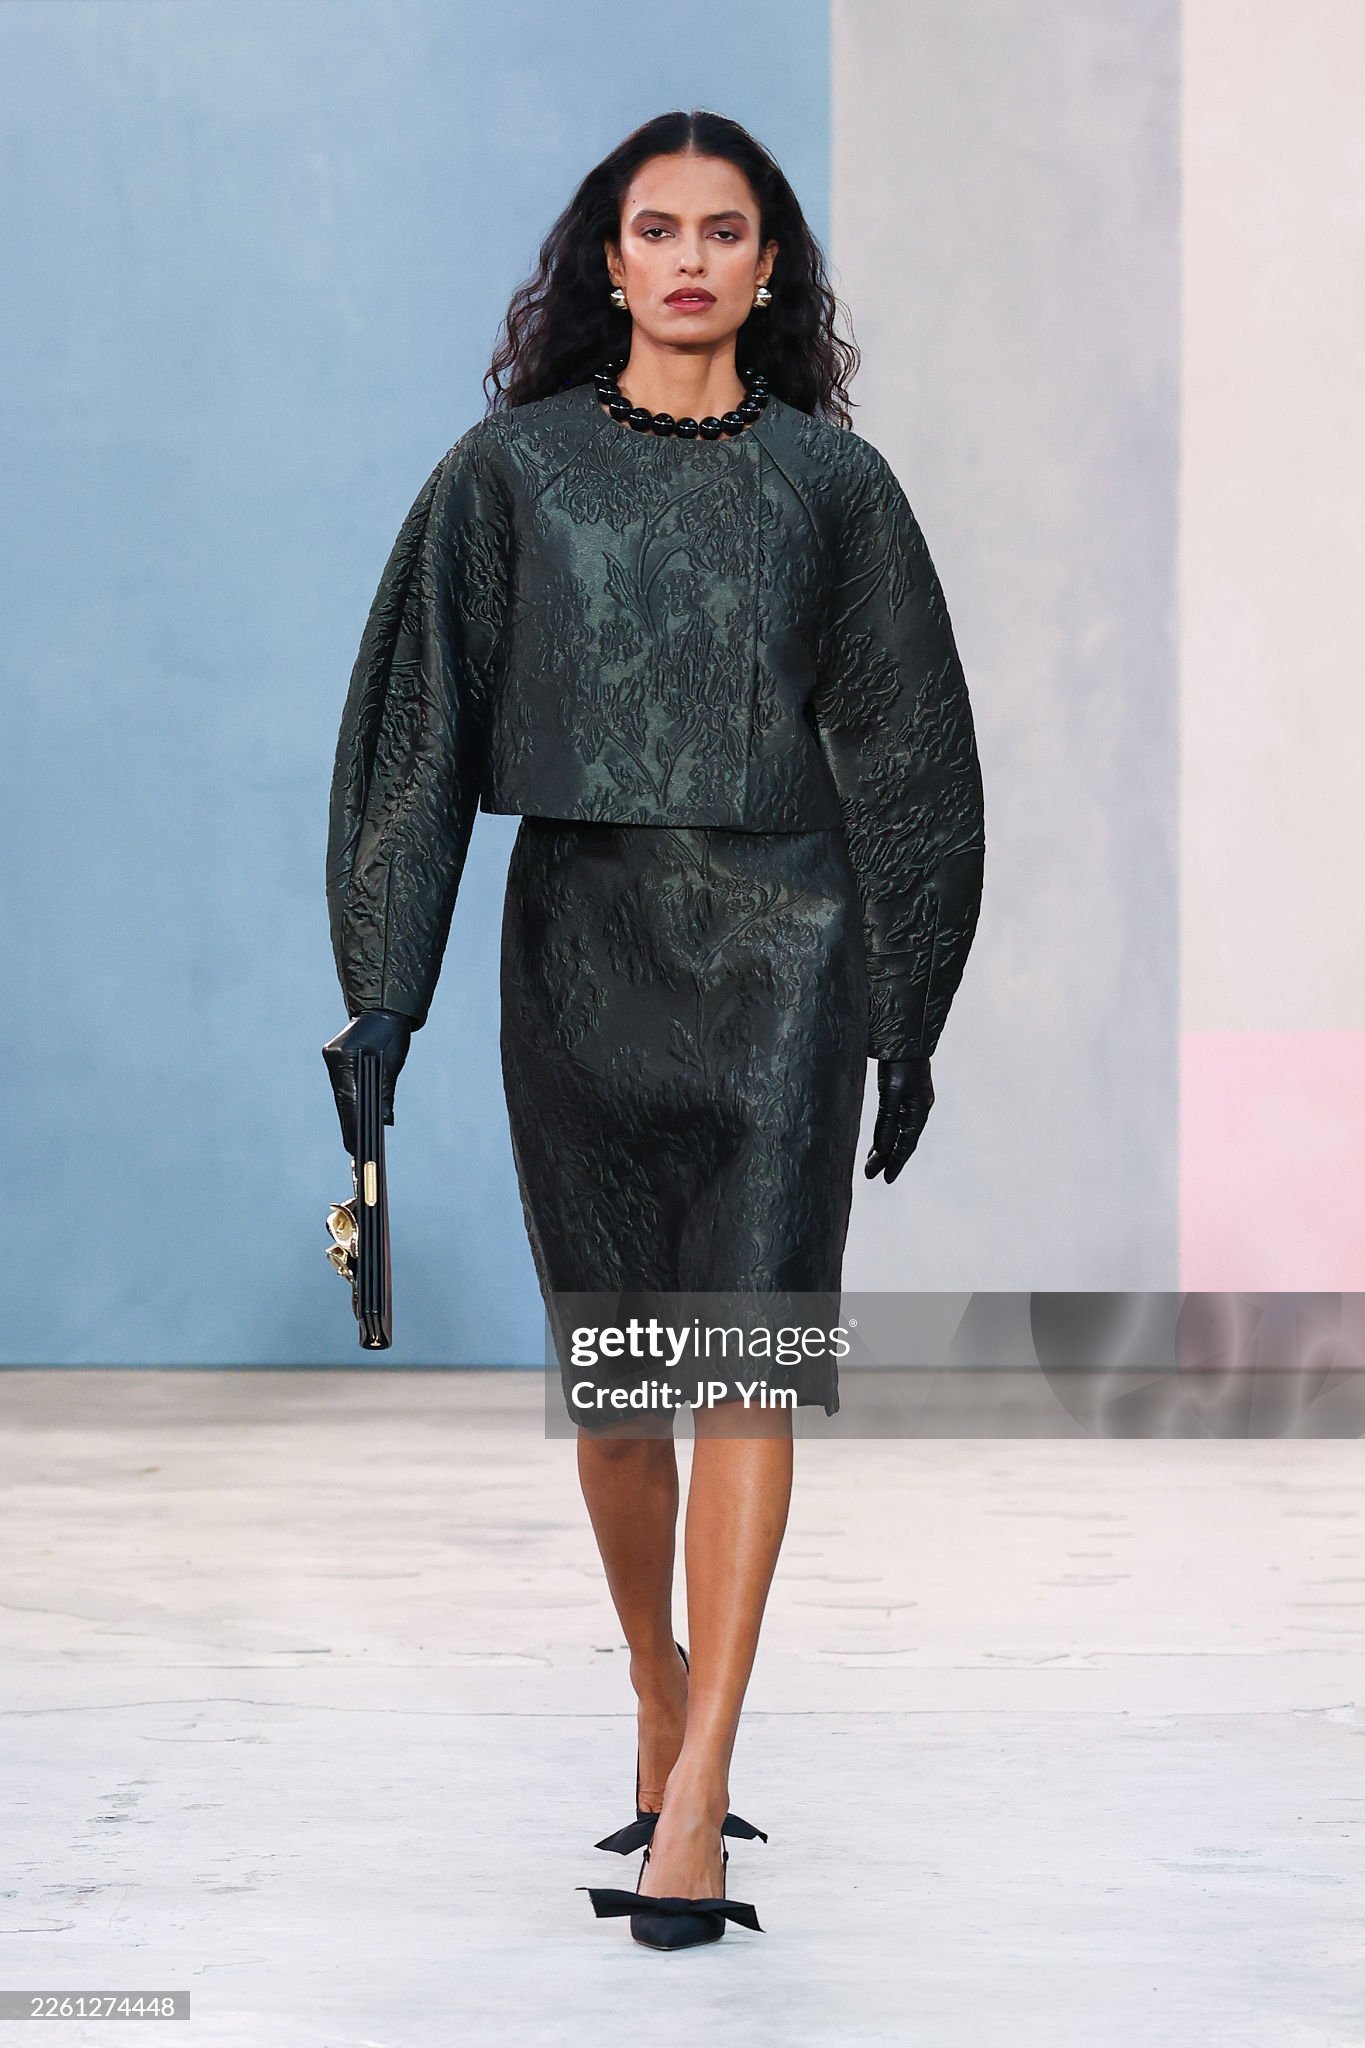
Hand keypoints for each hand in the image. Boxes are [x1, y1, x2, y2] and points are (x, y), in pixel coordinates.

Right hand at [321, 1009, 414, 1156]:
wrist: (384, 1008)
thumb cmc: (392, 1034)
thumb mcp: (393, 1064)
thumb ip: (385, 1092)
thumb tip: (384, 1121)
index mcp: (347, 1057)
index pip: (349, 1098)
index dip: (352, 1124)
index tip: (355, 1146)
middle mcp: (335, 1058)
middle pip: (342, 1099)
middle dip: (350, 1125)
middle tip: (354, 1150)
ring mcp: (332, 1058)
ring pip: (341, 1095)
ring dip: (348, 1115)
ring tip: (353, 1140)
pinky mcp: (334, 1058)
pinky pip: (342, 1085)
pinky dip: (349, 1101)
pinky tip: (353, 1119)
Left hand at [864, 1056, 933, 1182]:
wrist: (905, 1032)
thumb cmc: (899, 1061)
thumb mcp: (892, 1092)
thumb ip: (887, 1121)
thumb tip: (882, 1149)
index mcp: (919, 1110)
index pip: (907, 1144)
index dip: (896, 1163)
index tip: (884, 1179)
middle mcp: (919, 1107)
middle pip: (903, 1140)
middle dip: (888, 1158)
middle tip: (871, 1175)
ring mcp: (913, 1099)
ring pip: (899, 1130)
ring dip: (886, 1146)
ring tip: (872, 1161)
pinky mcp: (904, 1090)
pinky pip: (895, 1119)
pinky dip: (886, 1131)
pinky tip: (879, 1137)